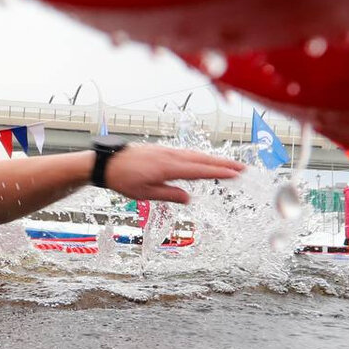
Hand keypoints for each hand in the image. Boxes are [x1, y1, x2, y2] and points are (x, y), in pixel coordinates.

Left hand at [104, 146, 245, 203]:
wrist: (106, 163)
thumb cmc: (123, 180)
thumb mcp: (144, 193)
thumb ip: (168, 194)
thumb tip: (189, 197)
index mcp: (168, 167)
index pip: (199, 170)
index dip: (219, 172)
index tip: (236, 173)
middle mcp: (169, 156)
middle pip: (201, 159)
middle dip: (223, 163)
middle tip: (242, 167)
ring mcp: (165, 151)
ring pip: (194, 154)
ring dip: (212, 159)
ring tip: (228, 164)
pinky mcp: (160, 150)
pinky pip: (185, 153)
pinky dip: (199, 156)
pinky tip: (201, 160)